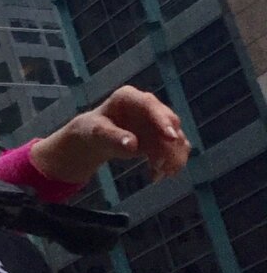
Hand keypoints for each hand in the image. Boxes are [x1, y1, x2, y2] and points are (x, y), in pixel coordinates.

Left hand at [29, 86, 189, 188]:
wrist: (98, 139)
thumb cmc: (95, 130)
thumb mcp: (98, 133)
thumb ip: (114, 137)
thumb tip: (132, 145)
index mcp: (129, 97)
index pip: (150, 104)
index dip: (162, 120)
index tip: (171, 137)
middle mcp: (148, 106)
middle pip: (170, 122)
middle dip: (168, 146)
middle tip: (158, 166)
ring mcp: (158, 121)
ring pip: (178, 138)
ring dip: (172, 158)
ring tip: (156, 173)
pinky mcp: (163, 137)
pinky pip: (176, 150)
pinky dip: (171, 163)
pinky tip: (156, 175)